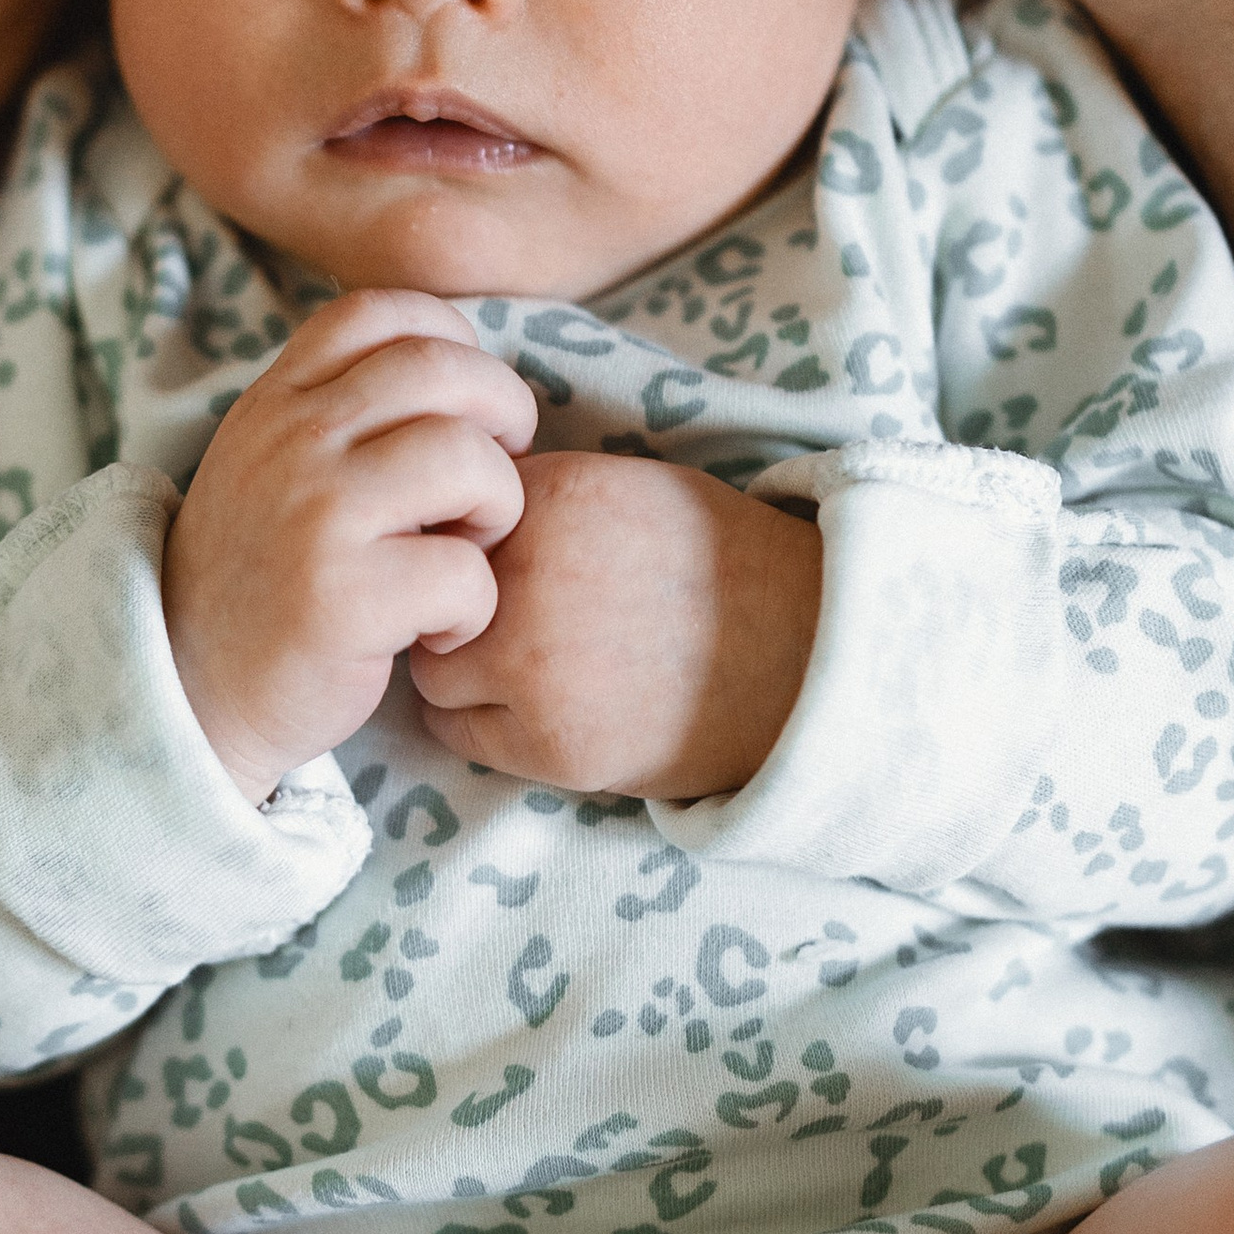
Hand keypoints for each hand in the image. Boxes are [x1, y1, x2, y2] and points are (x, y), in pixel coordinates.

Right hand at [164, 297, 538, 803]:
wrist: (192, 692)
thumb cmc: (263, 578)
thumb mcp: (272, 463)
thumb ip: (339, 408)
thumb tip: (460, 367)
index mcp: (276, 401)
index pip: (381, 312)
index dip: (453, 342)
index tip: (466, 407)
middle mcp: (292, 442)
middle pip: (445, 372)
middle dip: (504, 418)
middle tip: (495, 481)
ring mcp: (316, 516)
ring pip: (470, 462)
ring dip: (498, 511)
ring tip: (467, 554)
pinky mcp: (343, 599)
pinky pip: (466, 572)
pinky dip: (475, 608)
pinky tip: (438, 630)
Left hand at [412, 453, 820, 801]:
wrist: (808, 659)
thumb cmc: (722, 570)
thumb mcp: (629, 491)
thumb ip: (538, 500)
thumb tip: (449, 517)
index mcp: (552, 496)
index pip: (445, 513)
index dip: (464, 543)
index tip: (494, 565)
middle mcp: (530, 575)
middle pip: (425, 588)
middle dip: (451, 607)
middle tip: (501, 625)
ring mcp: (533, 664)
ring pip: (428, 665)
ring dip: (459, 668)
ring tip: (519, 673)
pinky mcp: (549, 743)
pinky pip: (456, 731)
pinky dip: (480, 725)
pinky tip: (533, 713)